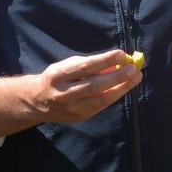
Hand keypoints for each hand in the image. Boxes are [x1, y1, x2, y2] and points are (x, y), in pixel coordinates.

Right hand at [0, 49, 140, 138]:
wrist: (36, 101)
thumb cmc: (57, 78)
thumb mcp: (66, 66)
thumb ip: (89, 64)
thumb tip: (116, 62)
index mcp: (57, 76)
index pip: (84, 67)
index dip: (104, 61)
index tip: (120, 54)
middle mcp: (63, 94)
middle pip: (94, 85)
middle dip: (117, 77)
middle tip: (133, 68)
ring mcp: (70, 108)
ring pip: (101, 99)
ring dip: (121, 88)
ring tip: (136, 78)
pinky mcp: (78, 117)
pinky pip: (100, 106)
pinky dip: (114, 96)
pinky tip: (124, 88)